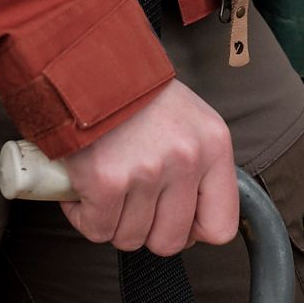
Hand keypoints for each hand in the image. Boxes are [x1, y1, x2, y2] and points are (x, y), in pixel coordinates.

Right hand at [58, 78, 239, 254]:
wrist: (87, 61)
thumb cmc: (135, 91)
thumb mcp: (188, 119)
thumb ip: (197, 165)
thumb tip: (191, 222)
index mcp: (213, 146)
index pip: (220, 226)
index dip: (192, 231)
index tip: (171, 218)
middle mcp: (186, 160)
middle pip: (170, 240)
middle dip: (146, 230)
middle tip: (129, 202)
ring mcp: (147, 172)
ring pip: (130, 238)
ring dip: (112, 221)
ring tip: (105, 186)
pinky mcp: (106, 181)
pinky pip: (97, 228)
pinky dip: (84, 215)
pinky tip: (83, 188)